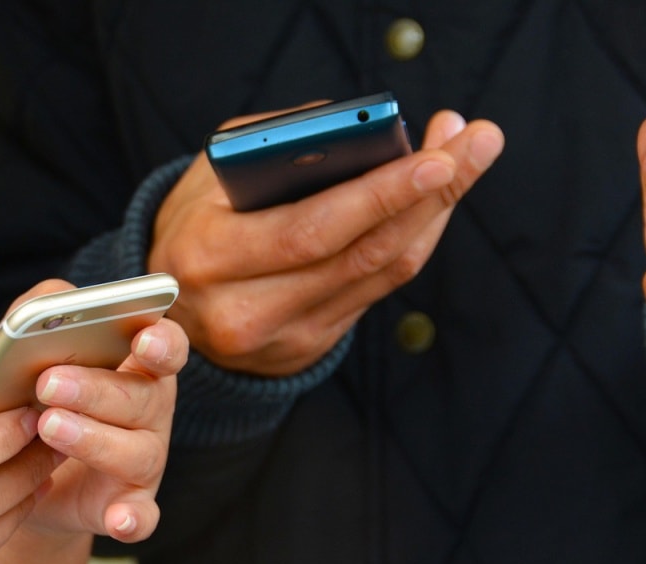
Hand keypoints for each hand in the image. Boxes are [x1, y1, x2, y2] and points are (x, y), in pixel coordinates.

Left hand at [9, 281, 188, 543]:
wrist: (18, 473)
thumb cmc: (35, 396)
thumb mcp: (33, 349)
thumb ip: (42, 312)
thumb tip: (51, 301)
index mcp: (139, 367)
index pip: (166, 347)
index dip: (160, 342)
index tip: (141, 339)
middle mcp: (152, 413)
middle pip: (143, 398)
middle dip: (97, 389)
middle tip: (48, 383)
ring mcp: (145, 462)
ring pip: (137, 452)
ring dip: (95, 440)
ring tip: (48, 427)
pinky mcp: (129, 506)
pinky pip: (142, 516)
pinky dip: (134, 519)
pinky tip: (118, 519)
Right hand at [149, 106, 504, 375]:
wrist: (169, 308)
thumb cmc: (193, 223)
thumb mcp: (210, 174)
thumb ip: (274, 145)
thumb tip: (360, 132)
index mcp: (209, 257)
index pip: (310, 230)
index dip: (378, 197)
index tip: (434, 158)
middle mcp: (244, 309)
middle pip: (360, 254)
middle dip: (429, 196)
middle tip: (476, 144)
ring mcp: (280, 338)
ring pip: (380, 274)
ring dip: (433, 215)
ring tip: (464, 161)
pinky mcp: (307, 348)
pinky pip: (376, 291)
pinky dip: (411, 243)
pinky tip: (431, 204)